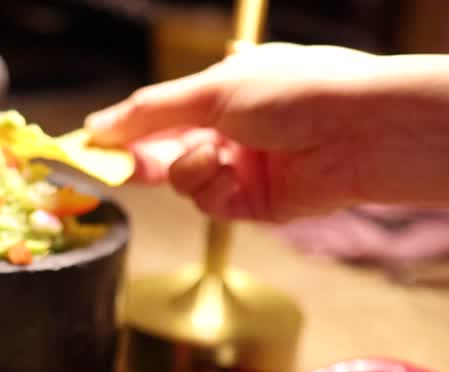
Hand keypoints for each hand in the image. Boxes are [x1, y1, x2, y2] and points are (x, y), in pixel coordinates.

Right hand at [85, 43, 385, 221]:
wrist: (359, 131)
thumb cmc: (299, 91)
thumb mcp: (212, 90)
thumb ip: (150, 113)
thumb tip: (98, 125)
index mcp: (224, 90)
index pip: (160, 114)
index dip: (124, 129)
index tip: (89, 144)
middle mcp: (232, 129)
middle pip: (164, 153)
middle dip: (143, 158)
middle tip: (117, 164)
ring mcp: (243, 168)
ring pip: (183, 181)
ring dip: (188, 168)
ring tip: (214, 153)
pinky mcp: (256, 203)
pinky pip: (210, 202)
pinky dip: (213, 188)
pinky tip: (232, 171)